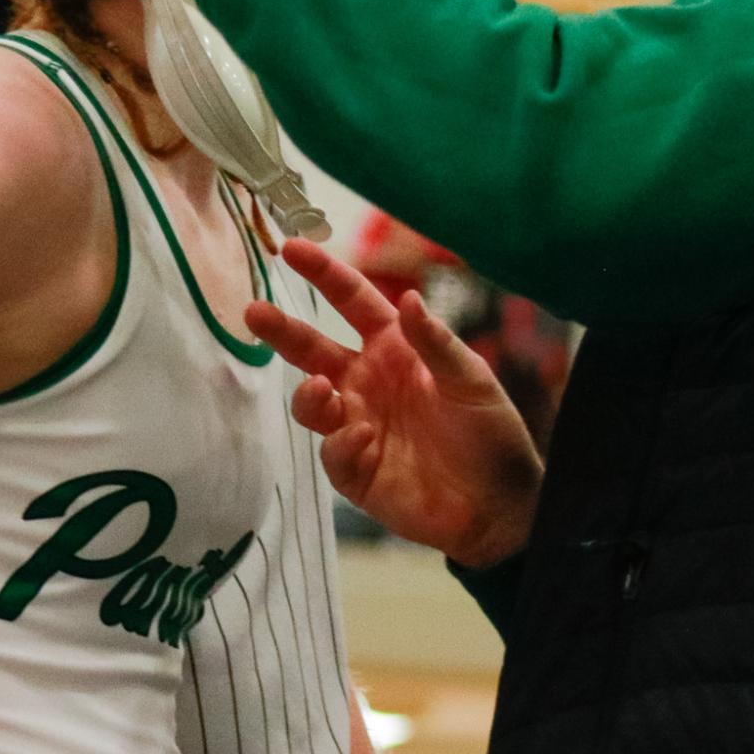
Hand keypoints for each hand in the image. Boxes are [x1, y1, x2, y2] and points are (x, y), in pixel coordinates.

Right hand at [243, 240, 543, 568]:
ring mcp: (358, 426)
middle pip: (312, 349)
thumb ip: (435, 343)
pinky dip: (343, 444)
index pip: (352, 302)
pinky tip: (367, 441)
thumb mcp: (471, 380)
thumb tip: (408, 298)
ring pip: (311, 403)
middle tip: (254, 313)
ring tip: (322, 390)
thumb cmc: (492, 434)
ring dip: (309, 395)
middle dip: (282, 331)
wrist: (500, 506)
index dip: (323, 274)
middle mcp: (369, 382)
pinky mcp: (355, 472)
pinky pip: (333, 453)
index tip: (291, 247)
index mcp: (395, 349)